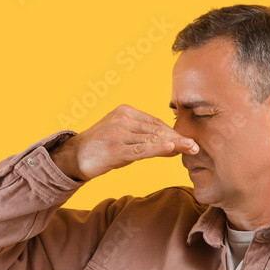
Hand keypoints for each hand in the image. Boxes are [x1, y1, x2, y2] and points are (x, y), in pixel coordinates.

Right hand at [50, 104, 198, 180]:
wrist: (73, 157)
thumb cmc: (100, 149)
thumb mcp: (123, 137)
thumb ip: (144, 138)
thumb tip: (172, 144)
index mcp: (126, 112)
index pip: (155, 122)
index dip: (173, 132)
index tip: (189, 141)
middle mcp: (123, 119)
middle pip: (157, 129)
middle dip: (178, 138)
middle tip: (196, 146)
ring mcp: (118, 133)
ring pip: (152, 138)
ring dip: (174, 144)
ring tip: (192, 149)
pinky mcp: (115, 148)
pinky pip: (141, 149)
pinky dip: (158, 148)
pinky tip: (172, 148)